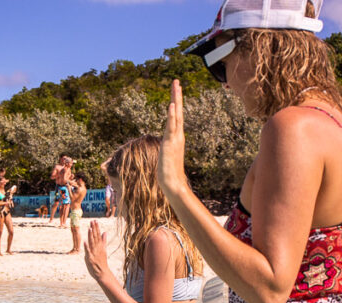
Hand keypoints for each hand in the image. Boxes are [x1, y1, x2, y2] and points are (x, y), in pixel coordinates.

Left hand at [83, 221, 114, 281]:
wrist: (103, 273)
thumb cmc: (101, 262)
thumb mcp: (103, 249)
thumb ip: (104, 241)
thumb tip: (105, 232)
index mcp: (100, 246)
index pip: (98, 235)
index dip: (96, 228)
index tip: (95, 221)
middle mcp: (98, 248)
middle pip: (95, 237)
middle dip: (94, 229)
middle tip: (92, 221)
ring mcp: (94, 253)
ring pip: (92, 243)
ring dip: (91, 235)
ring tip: (89, 228)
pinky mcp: (90, 258)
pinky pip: (88, 252)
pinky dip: (86, 246)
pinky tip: (85, 241)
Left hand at [157, 79, 187, 195]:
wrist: (172, 182)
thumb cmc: (168, 172)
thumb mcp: (166, 155)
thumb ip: (166, 148)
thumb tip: (163, 147)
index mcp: (176, 136)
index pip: (177, 116)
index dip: (176, 103)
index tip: (176, 90)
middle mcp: (178, 134)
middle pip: (178, 111)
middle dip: (177, 95)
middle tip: (176, 81)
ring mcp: (175, 138)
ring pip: (176, 115)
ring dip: (176, 99)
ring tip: (176, 86)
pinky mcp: (170, 142)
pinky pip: (172, 126)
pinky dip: (172, 115)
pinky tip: (172, 105)